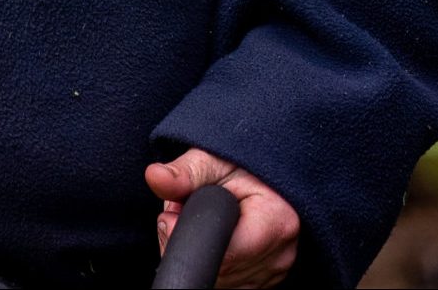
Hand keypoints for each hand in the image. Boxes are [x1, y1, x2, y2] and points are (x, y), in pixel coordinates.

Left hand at [146, 148, 299, 288]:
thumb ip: (184, 173)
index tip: (176, 213)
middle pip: (218, 269)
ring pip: (221, 279)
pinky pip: (230, 282)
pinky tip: (217, 237)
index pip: (224, 253)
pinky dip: (215, 263)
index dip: (189, 235)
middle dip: (192, 242)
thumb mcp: (210, 159)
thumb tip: (155, 177)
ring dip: (202, 253)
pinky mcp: (268, 280)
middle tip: (186, 210)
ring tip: (205, 220)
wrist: (263, 174)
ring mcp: (277, 270)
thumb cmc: (240, 165)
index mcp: (276, 219)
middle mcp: (282, 252)